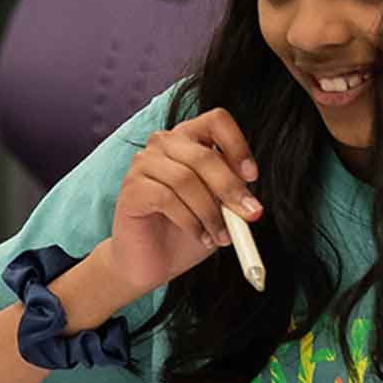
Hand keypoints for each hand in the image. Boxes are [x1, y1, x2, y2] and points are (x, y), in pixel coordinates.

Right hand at [106, 109, 262, 293]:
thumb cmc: (188, 229)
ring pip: (186, 179)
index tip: (251, 176)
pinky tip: (200, 236)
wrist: (152, 261)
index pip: (216, 121)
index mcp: (189, 138)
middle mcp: (163, 143)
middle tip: (248, 215)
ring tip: (221, 236)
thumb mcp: (220, 207)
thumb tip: (249, 198)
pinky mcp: (131, 189)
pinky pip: (166, 199)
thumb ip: (231, 192)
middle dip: (230, 188)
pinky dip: (190, 221)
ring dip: (210, 212)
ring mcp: (143, 164)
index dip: (237, 145)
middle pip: (203, 155)